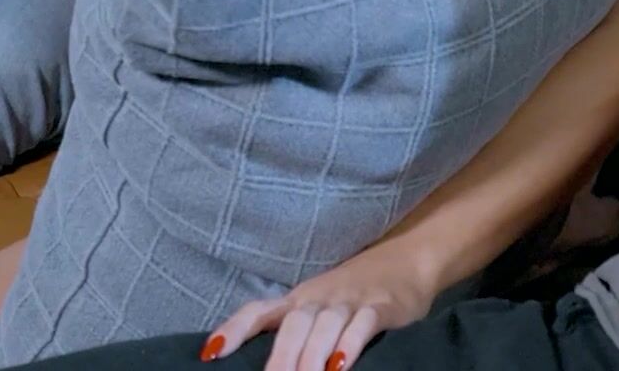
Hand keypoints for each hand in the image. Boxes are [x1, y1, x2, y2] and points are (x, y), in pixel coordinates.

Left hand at [208, 240, 441, 370]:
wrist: (408, 258)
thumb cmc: (354, 293)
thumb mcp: (319, 306)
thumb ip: (294, 332)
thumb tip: (267, 364)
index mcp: (298, 299)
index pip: (259, 310)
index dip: (234, 329)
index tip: (210, 354)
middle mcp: (320, 298)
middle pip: (293, 324)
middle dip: (280, 358)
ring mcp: (351, 301)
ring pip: (325, 325)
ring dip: (312, 356)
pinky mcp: (383, 306)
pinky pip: (364, 323)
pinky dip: (351, 343)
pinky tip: (341, 365)